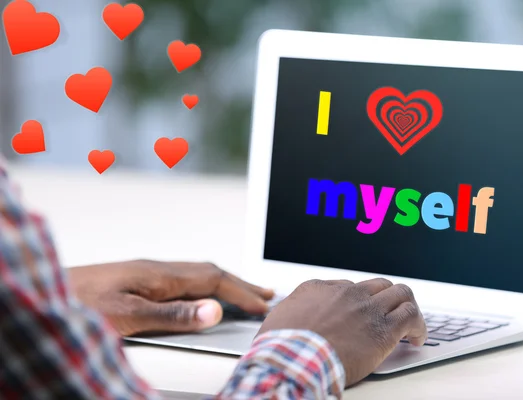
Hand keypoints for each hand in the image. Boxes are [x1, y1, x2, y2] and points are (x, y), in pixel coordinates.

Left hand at [68, 260, 273, 335]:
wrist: (45, 291)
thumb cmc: (78, 303)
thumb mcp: (127, 315)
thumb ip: (173, 314)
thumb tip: (214, 309)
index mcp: (159, 275)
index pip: (213, 279)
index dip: (241, 292)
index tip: (262, 305)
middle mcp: (156, 270)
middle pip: (210, 272)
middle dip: (241, 283)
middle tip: (266, 294)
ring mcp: (147, 274)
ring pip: (198, 274)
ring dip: (225, 283)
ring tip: (244, 292)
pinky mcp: (138, 281)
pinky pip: (184, 280)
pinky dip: (205, 286)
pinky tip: (203, 295)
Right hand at [258, 278, 425, 385]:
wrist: (295, 358)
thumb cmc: (283, 345)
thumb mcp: (280, 316)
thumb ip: (296, 310)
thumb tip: (298, 314)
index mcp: (322, 288)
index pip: (350, 287)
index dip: (358, 302)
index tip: (361, 316)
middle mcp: (348, 293)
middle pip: (380, 285)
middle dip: (388, 298)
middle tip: (390, 315)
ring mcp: (368, 309)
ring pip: (401, 293)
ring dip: (407, 307)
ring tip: (410, 325)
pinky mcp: (384, 330)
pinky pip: (412, 316)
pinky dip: (419, 325)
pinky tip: (417, 338)